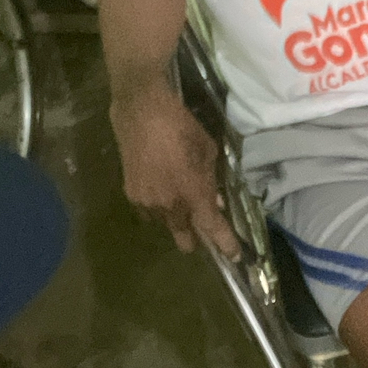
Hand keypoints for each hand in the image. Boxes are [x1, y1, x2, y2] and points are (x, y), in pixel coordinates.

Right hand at [110, 84, 240, 255]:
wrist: (141, 111)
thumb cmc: (181, 126)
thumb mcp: (207, 151)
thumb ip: (211, 181)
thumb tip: (213, 200)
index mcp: (193, 193)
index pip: (213, 229)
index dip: (225, 245)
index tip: (235, 256)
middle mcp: (170, 205)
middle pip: (185, 239)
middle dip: (196, 239)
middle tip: (203, 228)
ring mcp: (148, 203)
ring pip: (166, 225)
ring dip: (175, 220)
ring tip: (178, 199)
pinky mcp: (131, 195)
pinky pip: (149, 212)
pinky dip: (158, 207)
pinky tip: (160, 190)